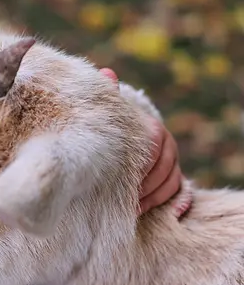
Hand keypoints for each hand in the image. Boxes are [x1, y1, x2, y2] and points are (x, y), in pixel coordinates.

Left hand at [99, 68, 182, 214]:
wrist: (116, 136)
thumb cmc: (109, 126)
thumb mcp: (108, 113)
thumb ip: (108, 96)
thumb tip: (107, 73)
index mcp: (152, 130)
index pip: (153, 153)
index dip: (138, 171)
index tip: (117, 184)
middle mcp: (167, 145)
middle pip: (164, 171)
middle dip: (143, 188)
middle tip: (122, 200)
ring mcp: (171, 161)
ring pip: (170, 183)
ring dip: (151, 198)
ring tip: (130, 208)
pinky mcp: (172, 176)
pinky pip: (176, 192)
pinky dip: (164, 203)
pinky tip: (146, 210)